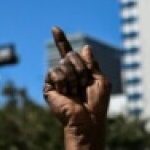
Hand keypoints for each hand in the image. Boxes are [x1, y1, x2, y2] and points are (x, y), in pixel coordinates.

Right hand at [43, 26, 109, 149]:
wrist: (88, 121)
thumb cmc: (97, 105)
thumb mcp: (100, 81)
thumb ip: (93, 64)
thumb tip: (85, 48)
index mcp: (78, 72)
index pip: (68, 53)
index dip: (61, 41)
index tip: (55, 28)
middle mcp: (66, 75)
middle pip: (70, 56)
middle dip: (81, 69)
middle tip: (83, 86)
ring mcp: (57, 81)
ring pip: (64, 64)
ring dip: (74, 78)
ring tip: (75, 93)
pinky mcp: (49, 87)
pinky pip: (55, 73)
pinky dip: (64, 83)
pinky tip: (66, 94)